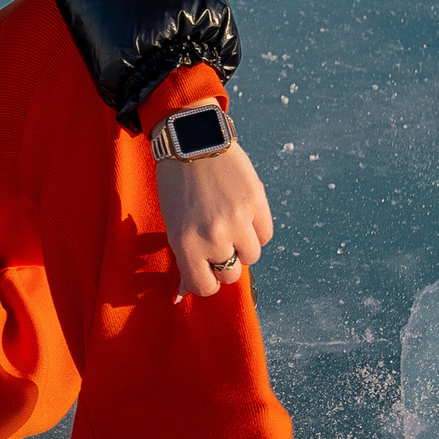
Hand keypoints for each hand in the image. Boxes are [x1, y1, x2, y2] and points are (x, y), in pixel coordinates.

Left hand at [155, 144, 274, 300]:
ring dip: (243, 246)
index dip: (206, 281)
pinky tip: (244, 213)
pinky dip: (257, 230)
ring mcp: (237, 220)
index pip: (204, 286)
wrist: (193, 141)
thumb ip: (183, 260)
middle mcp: (212, 236)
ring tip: (231, 224)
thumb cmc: (177, 185)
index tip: (205, 269)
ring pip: (251, 256)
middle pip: (230, 274)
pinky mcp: (256, 203)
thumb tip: (178, 298)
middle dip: (224, 262)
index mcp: (185, 243)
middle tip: (217, 240)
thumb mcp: (173, 225)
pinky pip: (265, 235)